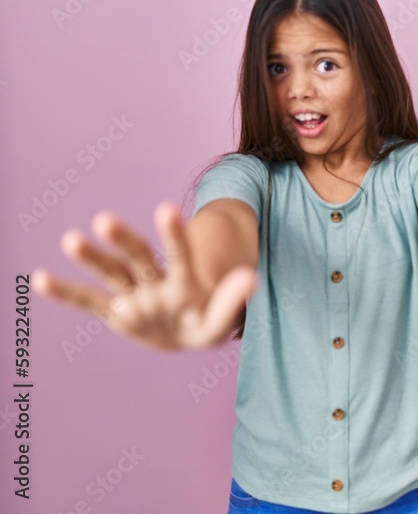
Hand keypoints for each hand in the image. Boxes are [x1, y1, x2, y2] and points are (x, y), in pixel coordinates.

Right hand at [33, 202, 255, 349]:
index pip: (179, 255)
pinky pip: (89, 301)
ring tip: (71, 239)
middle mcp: (154, 281)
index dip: (173, 235)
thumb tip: (250, 277)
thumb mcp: (220, 321)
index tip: (166, 209)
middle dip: (122, 239)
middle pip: (138, 257)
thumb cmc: (207, 324)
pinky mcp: (116, 313)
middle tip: (104, 220)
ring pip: (112, 272)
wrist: (188, 335)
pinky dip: (66, 293)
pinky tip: (40, 279)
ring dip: (92, 258)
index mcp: (182, 281)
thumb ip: (232, 301)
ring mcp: (133, 295)